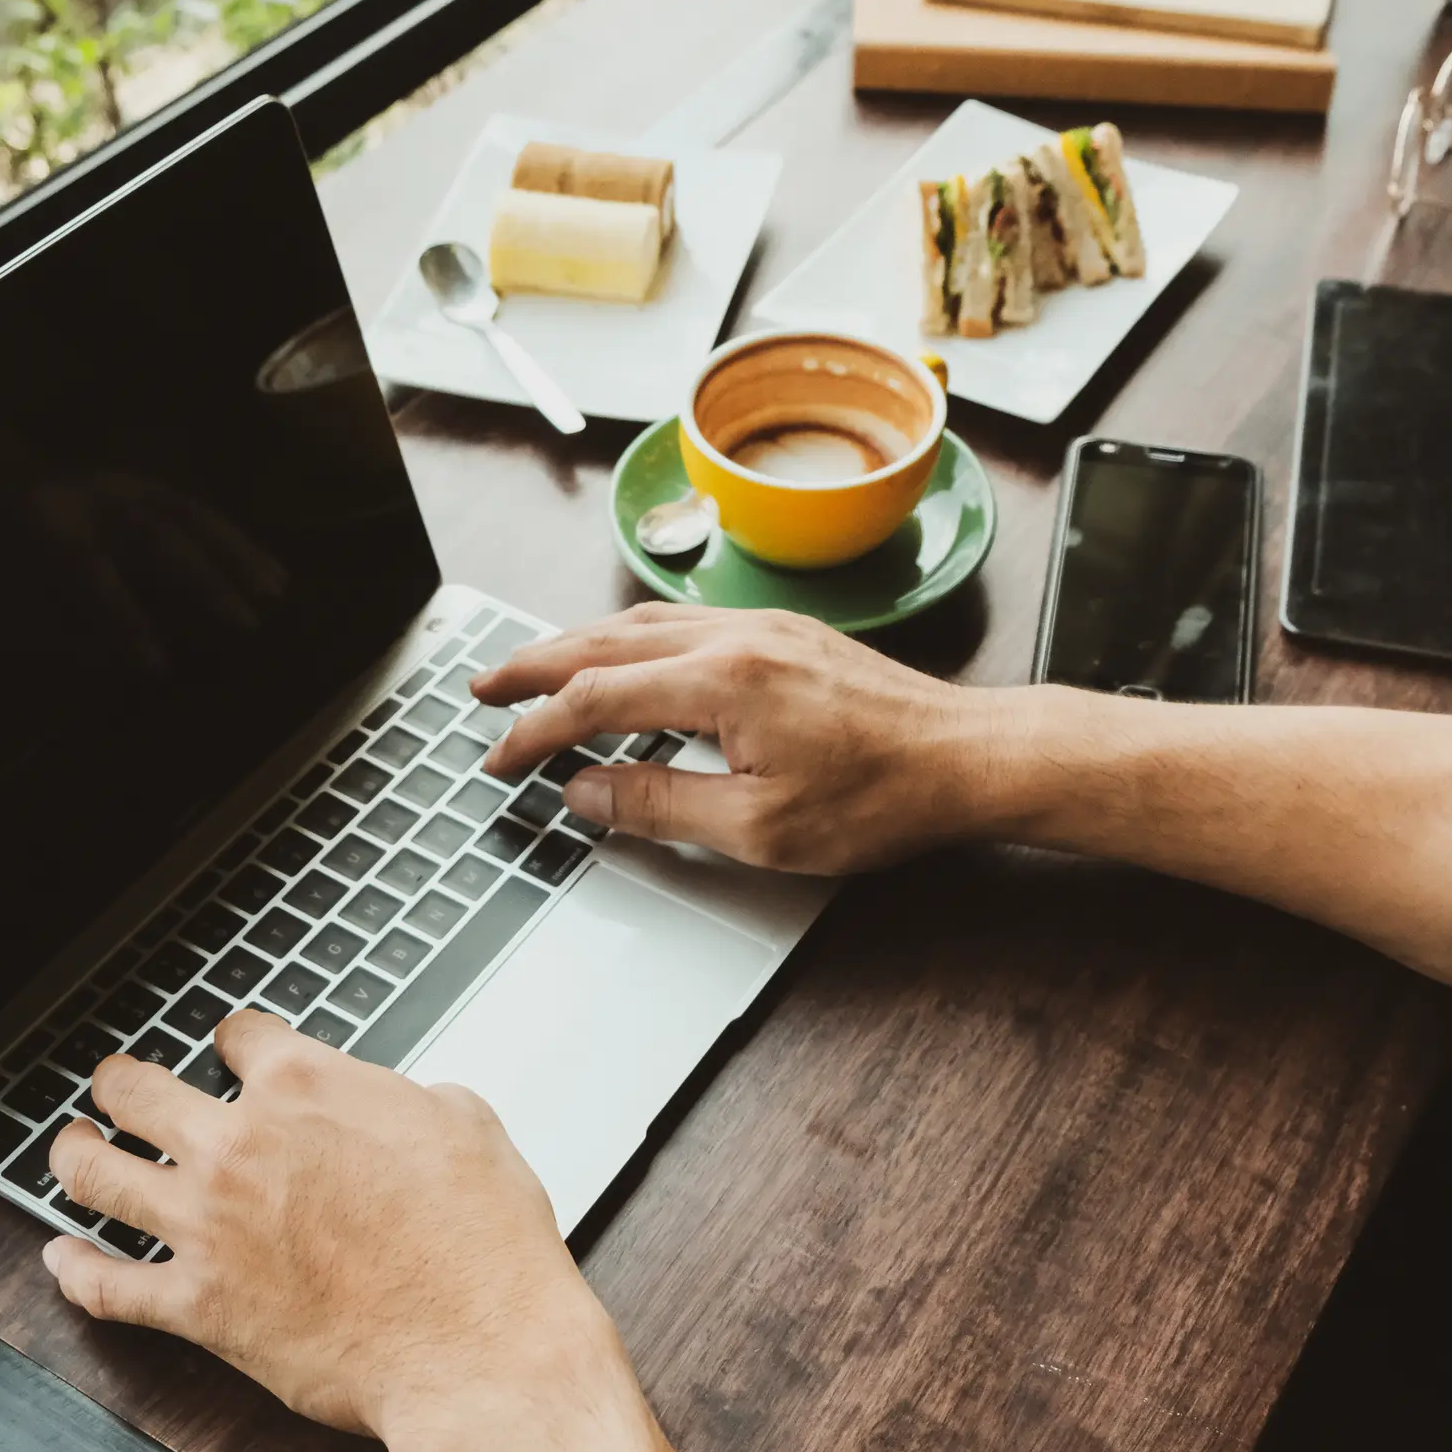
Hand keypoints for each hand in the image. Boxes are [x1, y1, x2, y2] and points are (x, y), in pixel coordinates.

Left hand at [42, 1011, 623, 1441]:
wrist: (476, 1347)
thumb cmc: (483, 1244)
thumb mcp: (467, 1125)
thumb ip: (407, 1100)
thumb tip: (394, 1105)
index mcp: (306, 1085)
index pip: (240, 1037)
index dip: (235, 1041)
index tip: (232, 1051)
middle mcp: (239, 1145)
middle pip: (136, 1090)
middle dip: (120, 1083)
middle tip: (117, 1087)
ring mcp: (208, 1226)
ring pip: (95, 1175)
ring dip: (72, 1155)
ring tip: (70, 1149)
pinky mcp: (199, 1306)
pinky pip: (106, 1287)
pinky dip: (74, 1272)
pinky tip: (60, 1260)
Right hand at [475, 604, 1018, 874]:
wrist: (968, 757)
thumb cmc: (882, 798)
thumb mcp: (761, 830)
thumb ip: (662, 806)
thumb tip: (587, 793)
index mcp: (721, 681)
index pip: (595, 699)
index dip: (535, 732)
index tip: (500, 761)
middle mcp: (734, 637)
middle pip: (604, 643)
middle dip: (534, 668)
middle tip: (483, 692)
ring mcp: (760, 628)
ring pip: (641, 624)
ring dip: (577, 646)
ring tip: (533, 672)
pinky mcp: (783, 634)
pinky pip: (682, 622)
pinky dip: (630, 640)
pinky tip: (623, 658)